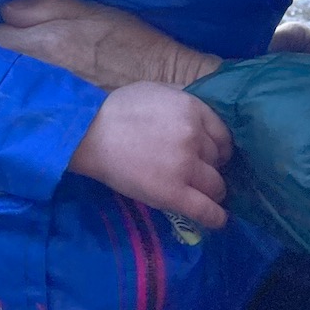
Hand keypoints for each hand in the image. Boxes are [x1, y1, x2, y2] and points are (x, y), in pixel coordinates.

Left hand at [0, 0, 220, 89]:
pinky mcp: (58, 122)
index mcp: (47, 43)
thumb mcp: (96, 13)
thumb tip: (5, 9)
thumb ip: (47, 6)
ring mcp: (47, 102)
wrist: (173, 94)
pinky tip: (15, 96)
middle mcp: (42, 75)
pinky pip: (23, 108)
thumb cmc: (136, 47)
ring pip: (3, 89)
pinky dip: (14, 99)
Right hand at [68, 82, 232, 229]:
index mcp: (191, 109)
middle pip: (217, 160)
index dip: (218, 147)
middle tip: (192, 170)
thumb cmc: (116, 110)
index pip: (223, 135)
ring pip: (216, 185)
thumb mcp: (153, 90)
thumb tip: (200, 113)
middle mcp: (194, 136)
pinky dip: (216, 217)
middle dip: (208, 165)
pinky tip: (218, 219)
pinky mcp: (173, 193)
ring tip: (200, 193)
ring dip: (211, 190)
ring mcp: (185, 166)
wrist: (87, 134)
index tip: (211, 156)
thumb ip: (181, 97)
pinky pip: (206, 210)